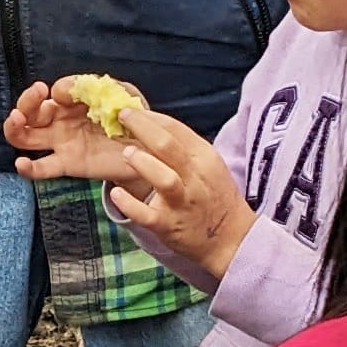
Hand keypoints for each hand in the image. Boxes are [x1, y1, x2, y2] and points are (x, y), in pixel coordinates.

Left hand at [9, 84, 254, 273]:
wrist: (230, 238)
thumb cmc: (214, 195)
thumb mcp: (208, 164)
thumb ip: (183, 146)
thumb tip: (150, 124)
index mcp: (204, 157)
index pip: (176, 129)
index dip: (151, 117)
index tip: (130, 109)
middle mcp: (195, 178)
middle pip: (168, 147)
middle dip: (143, 128)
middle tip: (121, 117)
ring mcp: (182, 202)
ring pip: (164, 179)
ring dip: (143, 163)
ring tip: (126, 152)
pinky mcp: (169, 226)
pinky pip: (148, 215)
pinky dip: (131, 205)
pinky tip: (117, 194)